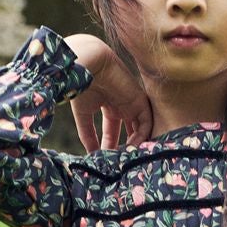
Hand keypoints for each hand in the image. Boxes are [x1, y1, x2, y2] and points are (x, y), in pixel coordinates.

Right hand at [0, 34, 153, 152]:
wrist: (69, 59)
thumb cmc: (41, 81)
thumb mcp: (20, 102)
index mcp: (81, 93)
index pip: (90, 118)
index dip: (93, 137)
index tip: (92, 157)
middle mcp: (101, 91)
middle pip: (112, 119)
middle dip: (112, 141)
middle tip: (112, 162)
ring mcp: (118, 90)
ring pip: (128, 119)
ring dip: (127, 140)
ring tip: (125, 160)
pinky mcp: (131, 91)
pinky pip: (142, 115)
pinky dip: (141, 132)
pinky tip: (137, 149)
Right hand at [64, 33, 153, 151]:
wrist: (87, 64)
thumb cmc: (81, 85)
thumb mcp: (83, 114)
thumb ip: (87, 133)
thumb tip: (90, 153)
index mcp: (108, 105)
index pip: (112, 130)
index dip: (109, 144)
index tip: (105, 159)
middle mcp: (122, 104)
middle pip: (128, 131)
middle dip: (124, 147)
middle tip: (119, 163)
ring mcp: (132, 102)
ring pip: (139, 128)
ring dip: (134, 145)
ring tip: (126, 158)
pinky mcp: (139, 100)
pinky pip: (145, 123)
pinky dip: (141, 136)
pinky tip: (131, 148)